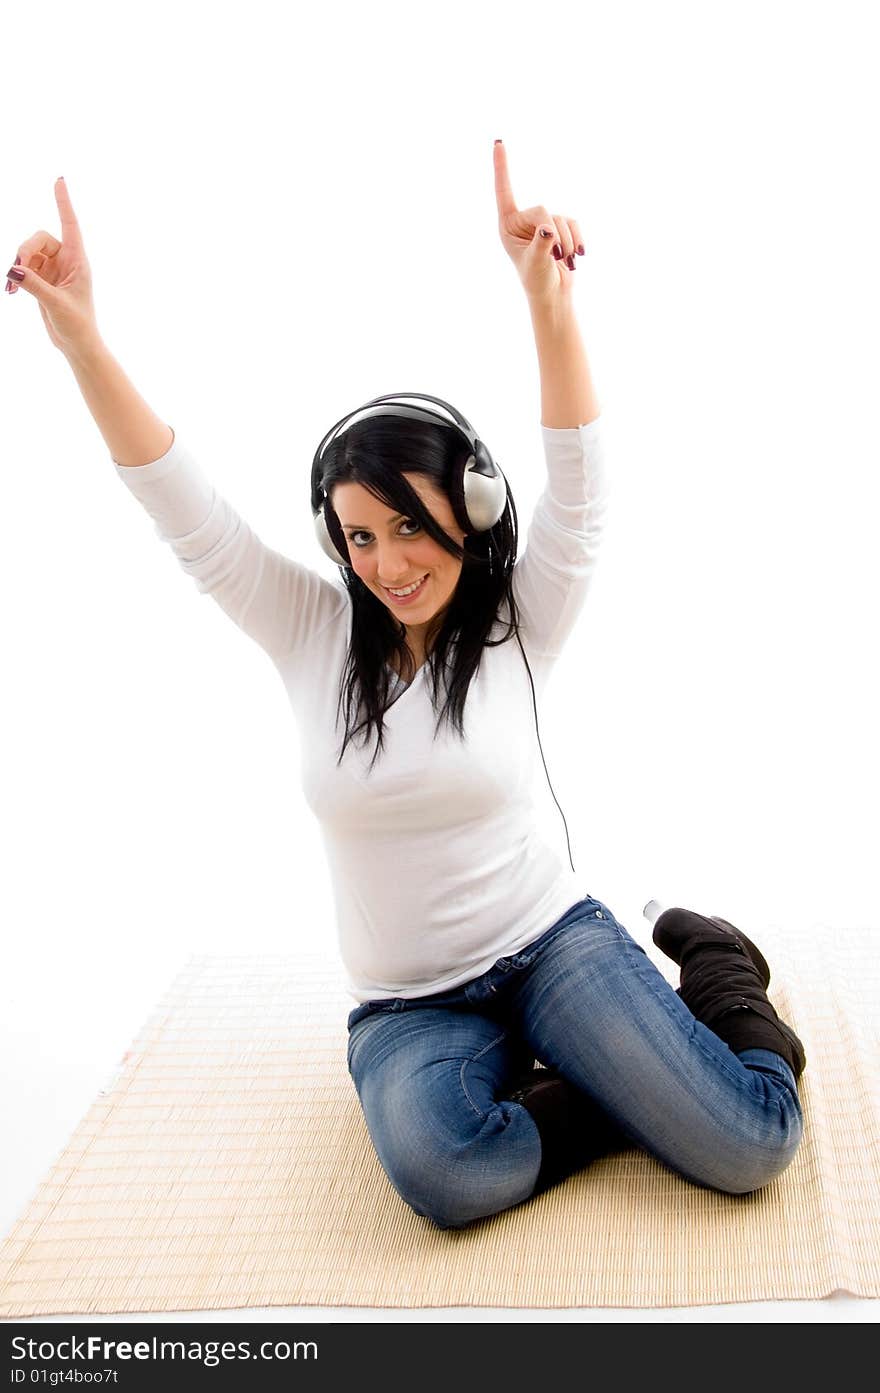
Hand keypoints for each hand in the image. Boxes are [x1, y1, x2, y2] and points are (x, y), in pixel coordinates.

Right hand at [6, 178, 101, 356]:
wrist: (76, 344)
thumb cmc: (77, 325)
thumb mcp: (56, 304)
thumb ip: (34, 285)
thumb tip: (12, 267)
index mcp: (78, 261)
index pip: (70, 225)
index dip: (63, 202)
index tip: (60, 180)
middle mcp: (66, 261)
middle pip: (39, 238)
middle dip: (25, 249)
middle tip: (17, 268)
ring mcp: (53, 270)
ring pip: (28, 252)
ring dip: (18, 264)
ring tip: (12, 286)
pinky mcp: (42, 280)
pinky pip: (23, 267)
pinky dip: (15, 275)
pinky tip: (10, 290)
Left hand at [492, 140, 585, 305]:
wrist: (553, 294)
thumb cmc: (537, 281)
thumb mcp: (535, 265)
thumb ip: (541, 246)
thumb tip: (548, 230)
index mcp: (508, 225)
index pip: (504, 191)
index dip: (502, 167)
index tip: (498, 142)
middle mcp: (524, 219)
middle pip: (543, 210)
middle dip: (554, 234)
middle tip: (558, 257)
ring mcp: (543, 222)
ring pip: (561, 218)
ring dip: (568, 242)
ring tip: (566, 262)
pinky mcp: (561, 226)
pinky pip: (574, 223)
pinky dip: (578, 239)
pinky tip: (579, 257)